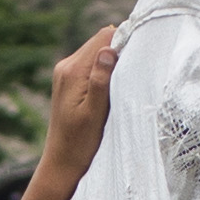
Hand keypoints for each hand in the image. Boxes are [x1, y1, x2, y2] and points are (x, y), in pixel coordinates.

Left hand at [29, 26, 120, 190]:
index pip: (103, 37)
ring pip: (97, 52)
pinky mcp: (69, 81)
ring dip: (112, 62)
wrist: (62, 162)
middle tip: (133, 73)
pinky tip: (111, 87)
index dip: (123, 42)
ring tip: (122, 83)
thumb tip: (107, 50)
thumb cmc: (81, 142)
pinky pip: (91, 64)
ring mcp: (65, 73)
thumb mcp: (95, 112)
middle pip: (100, 41)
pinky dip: (104, 70)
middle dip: (119, 51)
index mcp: (72, 71)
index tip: (137, 60)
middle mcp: (66, 66)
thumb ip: (100, 80)